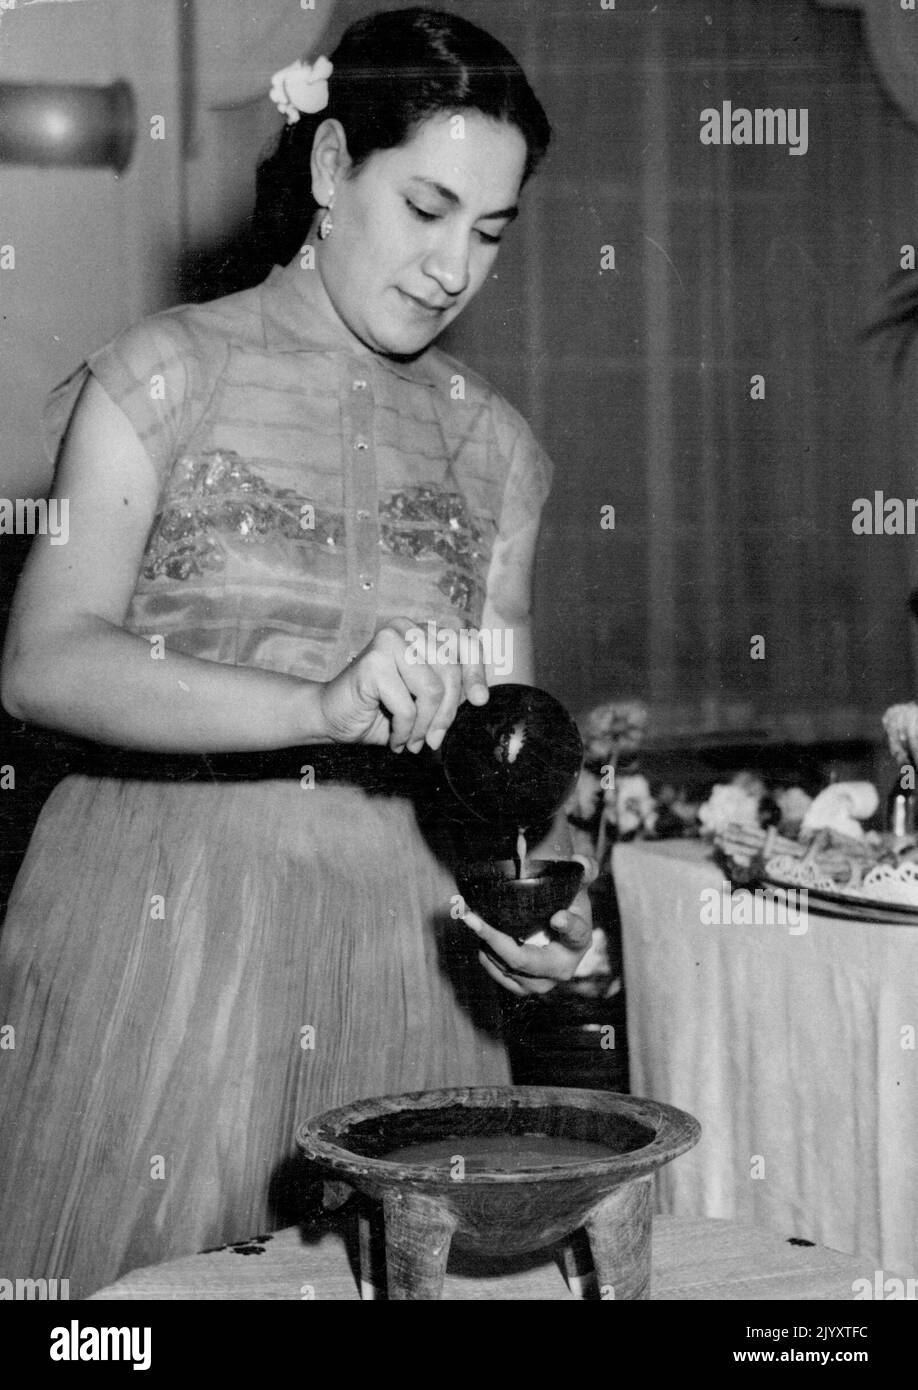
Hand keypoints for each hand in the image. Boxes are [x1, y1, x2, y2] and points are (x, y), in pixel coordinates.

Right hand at [319, 617, 488, 752]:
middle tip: (433, 739)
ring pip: (432, 691)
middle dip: (446, 714)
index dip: (476, 673)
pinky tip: (396, 739)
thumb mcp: (424, 699)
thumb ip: (450, 691)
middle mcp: (406, 629)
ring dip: (424, 726)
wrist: (332, 717)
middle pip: (450, 673)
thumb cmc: (380, 709)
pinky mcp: (373, 662)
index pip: (465, 643)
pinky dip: (404, 731)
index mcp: (422, 631)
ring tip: (413, 740)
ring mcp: (388, 641)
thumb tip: (480, 697)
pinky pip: (407, 705)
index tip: (480, 701)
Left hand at [462, 855, 598, 995]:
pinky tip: (480, 936)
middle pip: (524, 960)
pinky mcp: (524, 988)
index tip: (556, 917)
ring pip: (506, 969)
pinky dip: (486, 956)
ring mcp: (542, 983)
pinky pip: (499, 975)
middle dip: (494, 938)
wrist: (560, 935)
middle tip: (472, 917)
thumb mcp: (579, 888)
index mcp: (579, 941)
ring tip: (472, 921)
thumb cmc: (568, 907)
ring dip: (485, 946)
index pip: (575, 934)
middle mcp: (562, 969)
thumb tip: (581, 860)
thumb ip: (584, 871)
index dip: (567, 926)